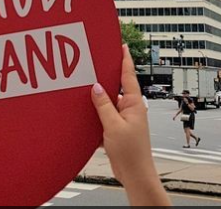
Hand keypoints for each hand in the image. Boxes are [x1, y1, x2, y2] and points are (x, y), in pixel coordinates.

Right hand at [91, 45, 168, 206]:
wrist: (135, 175)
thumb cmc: (131, 153)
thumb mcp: (113, 126)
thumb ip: (103, 105)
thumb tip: (96, 87)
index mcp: (135, 104)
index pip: (129, 76)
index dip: (125, 59)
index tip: (122, 45)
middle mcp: (131, 109)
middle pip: (116, 88)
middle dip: (106, 79)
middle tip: (95, 65)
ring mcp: (125, 119)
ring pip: (108, 103)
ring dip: (98, 100)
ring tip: (85, 90)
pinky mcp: (118, 130)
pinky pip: (105, 117)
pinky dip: (96, 115)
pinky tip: (86, 115)